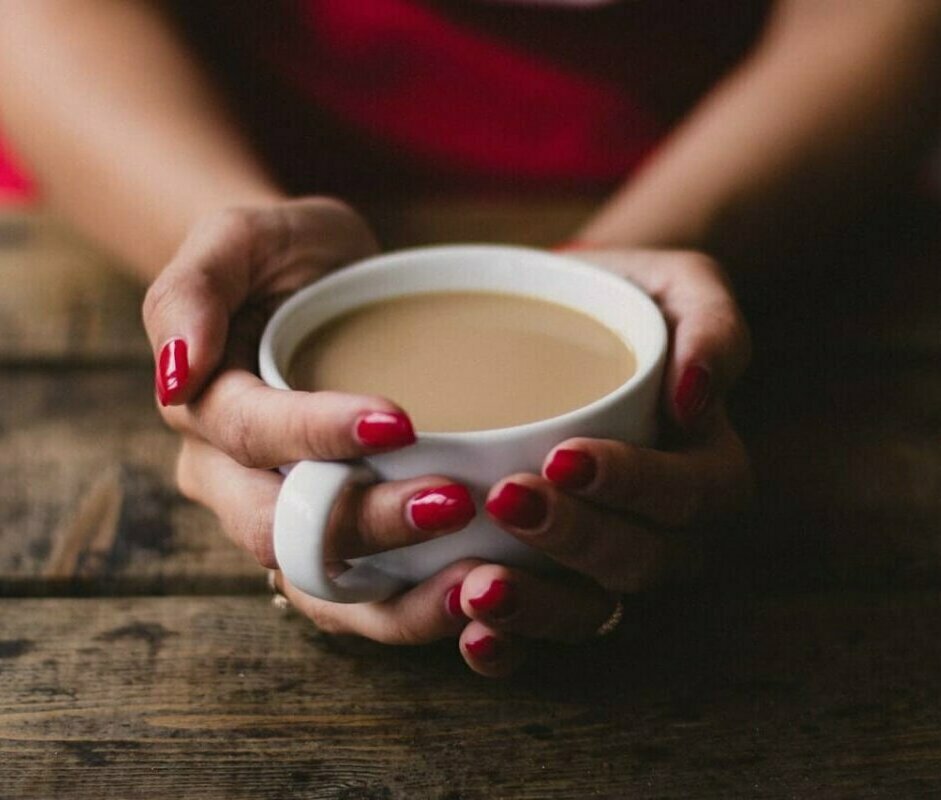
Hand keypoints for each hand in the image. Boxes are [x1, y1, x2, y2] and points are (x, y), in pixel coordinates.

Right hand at [143, 198, 478, 642]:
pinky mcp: (338, 539)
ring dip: (397, 598)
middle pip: (285, 528)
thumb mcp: (237, 237)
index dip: (318, 434)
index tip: (401, 422)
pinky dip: (413, 611)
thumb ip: (193, 288)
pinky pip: (360, 599)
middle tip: (454, 503)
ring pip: (321, 587)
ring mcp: (285, 517)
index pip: (252, 435)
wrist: (319, 287)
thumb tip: (177, 371)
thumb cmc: (283, 256)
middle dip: (369, 524)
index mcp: (205, 409)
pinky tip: (474, 595)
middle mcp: (233, 480)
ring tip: (479, 582)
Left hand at [455, 249, 751, 676]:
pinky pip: (545, 627)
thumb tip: (696, 397)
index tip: (566, 457)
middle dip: (577, 540)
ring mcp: (611, 563)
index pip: (692, 494)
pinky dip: (511, 644)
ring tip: (479, 588)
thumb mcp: (680, 285)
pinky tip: (469, 632)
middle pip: (641, 560)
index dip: (635, 485)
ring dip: (539, 609)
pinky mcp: (557, 578)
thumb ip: (712, 325)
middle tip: (510, 502)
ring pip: (594, 610)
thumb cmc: (625, 303)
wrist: (560, 327)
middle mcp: (668, 531)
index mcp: (707, 467)